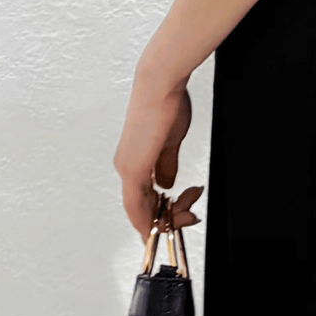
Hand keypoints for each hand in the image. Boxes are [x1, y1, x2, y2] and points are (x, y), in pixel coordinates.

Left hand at [114, 67, 194, 239]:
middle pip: (140, 206)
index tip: (171, 223)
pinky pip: (135, 204)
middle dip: (166, 219)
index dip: (155, 214)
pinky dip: (145, 219)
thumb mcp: (169, 142)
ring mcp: (127, 168)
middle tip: (190, 217)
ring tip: (188, 214)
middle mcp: (125, 165)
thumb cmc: (166, 105)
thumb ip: (166, 165)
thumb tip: (166, 184)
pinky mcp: (133, 168)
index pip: (141, 197)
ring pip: (138, 208)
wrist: (161, 86)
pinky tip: (157, 228)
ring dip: (164, 219)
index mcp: (134, 159)